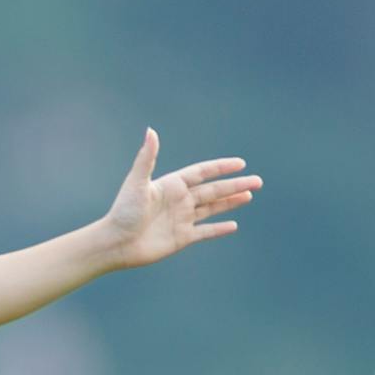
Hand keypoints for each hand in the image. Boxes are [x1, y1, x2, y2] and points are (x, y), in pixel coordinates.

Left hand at [93, 128, 253, 268]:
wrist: (116, 243)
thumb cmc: (124, 211)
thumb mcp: (137, 182)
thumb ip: (147, 157)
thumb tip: (151, 130)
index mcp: (171, 185)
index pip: (202, 173)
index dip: (221, 167)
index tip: (240, 163)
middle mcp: (179, 200)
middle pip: (213, 190)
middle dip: (235, 185)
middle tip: (258, 181)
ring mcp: (181, 219)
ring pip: (212, 208)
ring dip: (231, 202)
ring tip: (249, 196)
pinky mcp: (181, 238)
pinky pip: (205, 232)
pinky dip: (219, 229)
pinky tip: (234, 225)